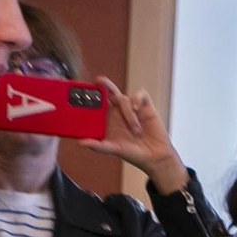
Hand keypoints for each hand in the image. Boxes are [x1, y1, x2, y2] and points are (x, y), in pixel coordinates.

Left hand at [78, 76, 188, 191]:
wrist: (154, 156)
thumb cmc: (133, 153)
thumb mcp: (114, 149)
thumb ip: (98, 146)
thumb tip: (81, 143)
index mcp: (108, 119)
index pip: (97, 103)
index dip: (91, 96)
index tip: (83, 93)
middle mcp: (118, 111)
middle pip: (109, 92)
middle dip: (104, 84)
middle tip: (98, 80)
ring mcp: (132, 108)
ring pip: (124, 98)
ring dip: (128, 114)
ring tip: (136, 130)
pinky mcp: (146, 107)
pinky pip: (140, 95)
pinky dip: (137, 100)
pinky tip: (137, 110)